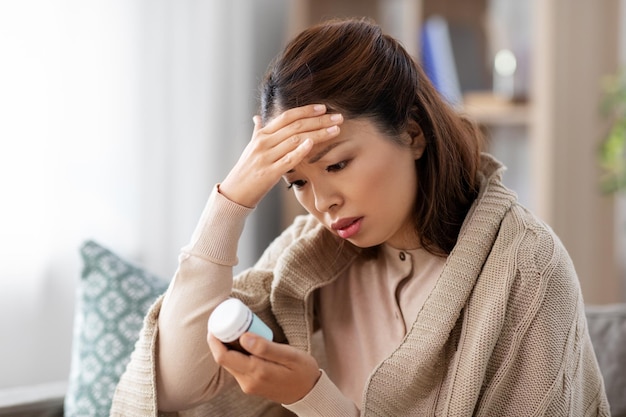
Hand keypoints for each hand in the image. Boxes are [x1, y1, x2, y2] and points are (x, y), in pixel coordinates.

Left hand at [208, 332, 320, 404]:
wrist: (309, 392)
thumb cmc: (303, 370)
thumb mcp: (290, 355)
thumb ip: (266, 347)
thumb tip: (243, 337)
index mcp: (257, 372)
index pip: (223, 356)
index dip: (215, 339)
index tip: (216, 322)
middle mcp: (248, 382)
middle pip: (223, 359)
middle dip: (221, 340)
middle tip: (226, 320)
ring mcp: (248, 385)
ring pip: (229, 363)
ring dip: (228, 346)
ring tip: (236, 328)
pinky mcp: (250, 385)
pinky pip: (236, 367)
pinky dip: (236, 353)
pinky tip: (244, 342)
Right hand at [219, 104, 342, 207]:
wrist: (235, 192)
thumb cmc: (246, 169)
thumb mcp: (250, 147)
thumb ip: (257, 131)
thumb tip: (257, 117)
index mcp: (262, 135)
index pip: (287, 117)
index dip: (306, 111)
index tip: (323, 108)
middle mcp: (264, 143)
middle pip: (295, 126)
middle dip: (319, 121)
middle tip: (338, 117)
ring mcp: (266, 157)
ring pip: (295, 140)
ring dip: (317, 133)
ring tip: (335, 130)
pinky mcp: (269, 173)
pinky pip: (287, 160)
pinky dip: (300, 151)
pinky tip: (312, 144)